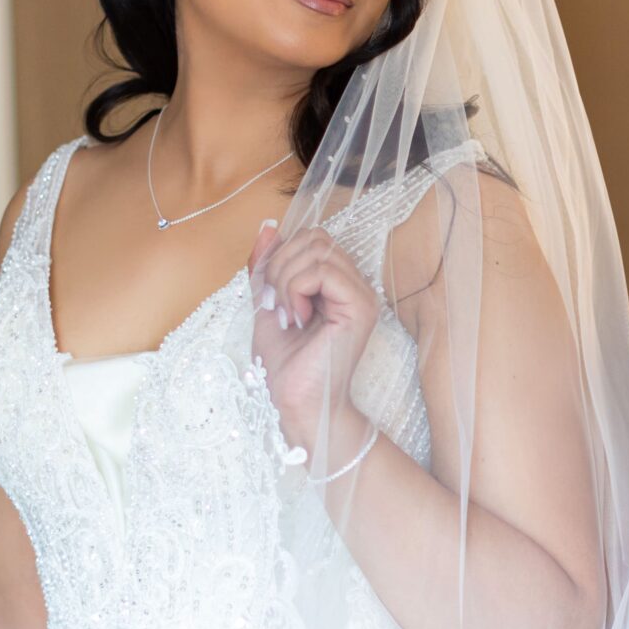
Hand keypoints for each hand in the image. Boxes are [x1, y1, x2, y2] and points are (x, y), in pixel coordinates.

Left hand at [248, 219, 380, 457]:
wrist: (296, 402)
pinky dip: (297, 288)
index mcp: (337, 284)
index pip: (312, 239)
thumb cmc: (286, 365)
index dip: (282, 257)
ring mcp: (362, 295)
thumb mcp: (266, 303)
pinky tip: (297, 317)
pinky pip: (324, 270)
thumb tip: (268, 226)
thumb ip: (268, 266)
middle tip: (276, 304)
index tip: (271, 297)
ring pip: (318, 249)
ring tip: (286, 314)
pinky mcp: (360, 307)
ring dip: (287, 279)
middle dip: (282, 265)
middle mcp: (355, 286)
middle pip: (316, 237)